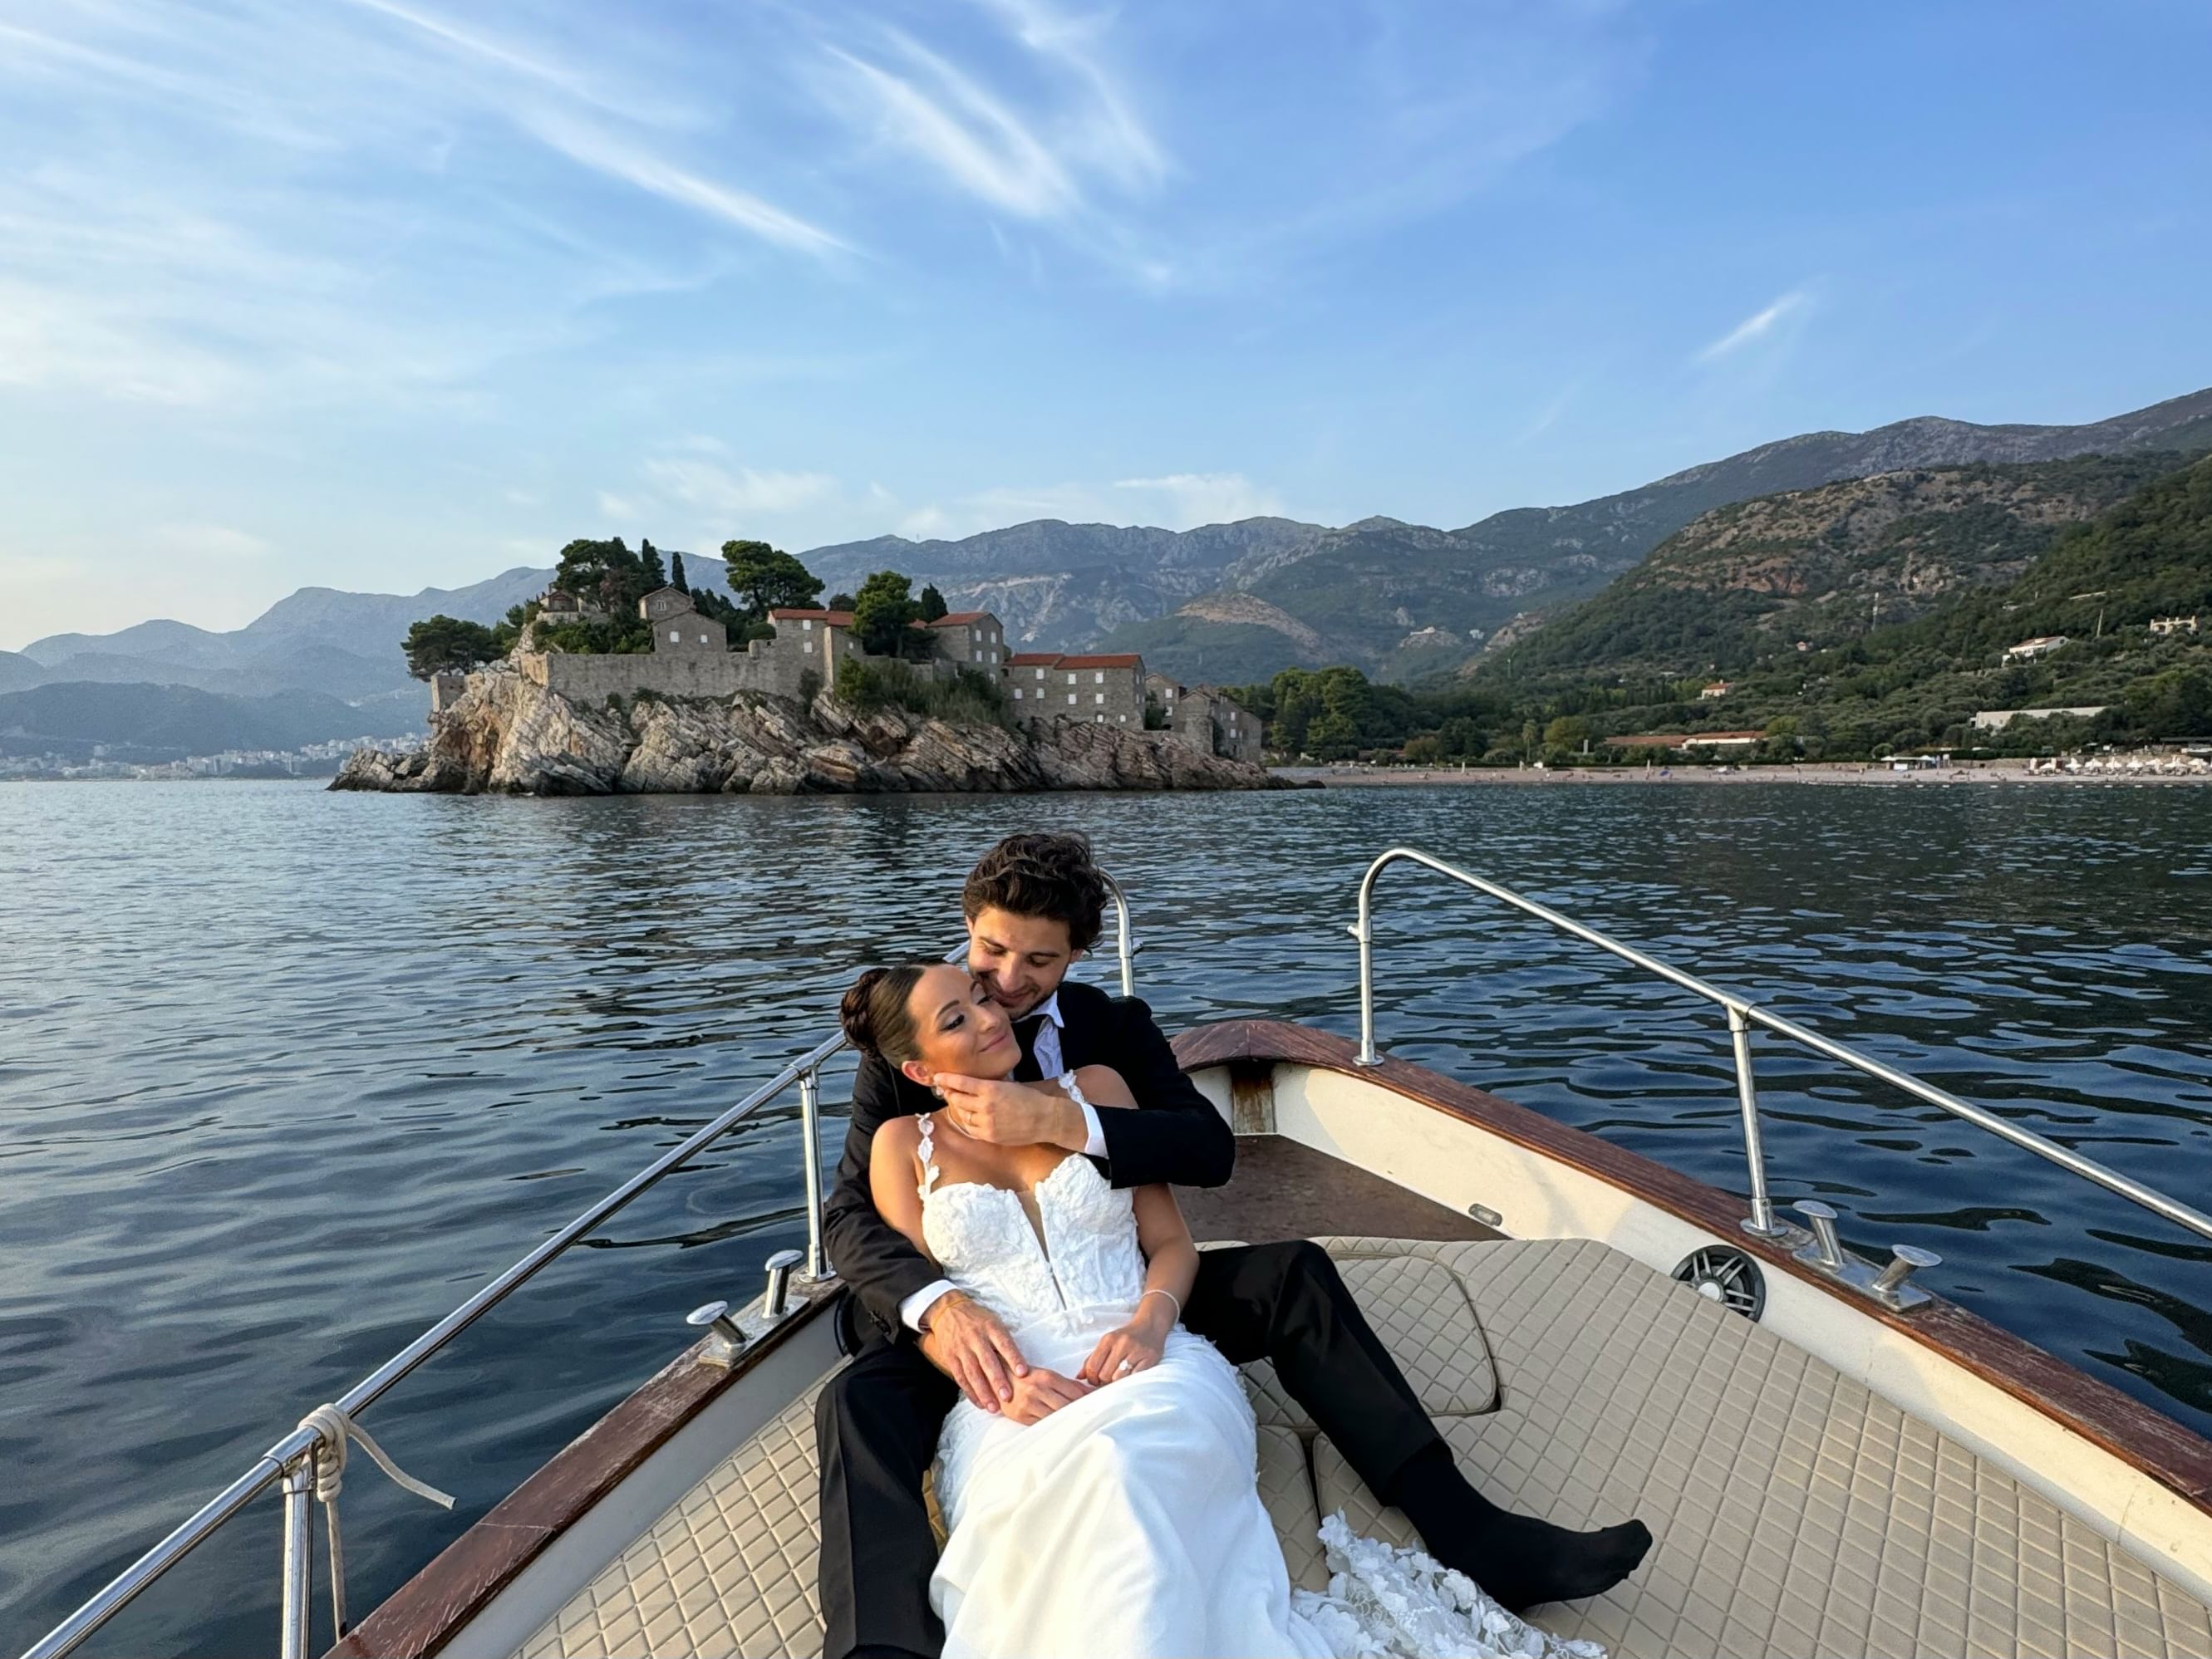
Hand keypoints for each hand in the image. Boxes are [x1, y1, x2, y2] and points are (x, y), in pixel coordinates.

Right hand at [918, 1291, 1028, 1411]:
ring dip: (983, 1392)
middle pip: (987, 1361)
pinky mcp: (950, 1357)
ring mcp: (961, 1348)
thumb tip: (1021, 1364)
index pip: (1004, 1343)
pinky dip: (970, 1392)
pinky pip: (960, 1377)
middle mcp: (975, 1337)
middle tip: (1007, 1397)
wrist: (947, 1310)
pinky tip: (979, 1403)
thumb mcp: (993, 1321)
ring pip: (972, 1373)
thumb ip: (1004, 1341)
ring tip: (993, 1408)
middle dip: (997, 1380)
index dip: (1014, 1358)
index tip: (1023, 1373)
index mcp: (990, 1327)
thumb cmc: (978, 1319)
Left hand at [934, 1074, 1082, 1148]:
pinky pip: (971, 1129)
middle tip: (946, 1090)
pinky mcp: (989, 1136)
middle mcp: (985, 1105)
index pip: (961, 1082)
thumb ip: (988, 1086)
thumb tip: (970, 1084)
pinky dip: (968, 1122)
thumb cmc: (1029, 1098)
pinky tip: (970, 1117)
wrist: (1045, 1118)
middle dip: (950, 1094)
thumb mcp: (1008, 1085)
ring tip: (958, 1103)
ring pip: (962, 1115)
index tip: (938, 1077)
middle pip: (957, 1099)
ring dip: (958, 1108)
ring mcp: (986, 1122)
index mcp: (990, 1088)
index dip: (947, 1079)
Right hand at [1000, 1367, 1093, 1425]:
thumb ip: (1069, 1384)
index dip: (1088, 1400)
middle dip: (1081, 1413)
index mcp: (1047, 1377)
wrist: (997, 1380)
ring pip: (1056, 1417)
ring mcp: (1029, 1405)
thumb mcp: (1047, 1375)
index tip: (1100, 1406)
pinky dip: (1054, 1427)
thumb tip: (1091, 1393)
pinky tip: (1062, 1429)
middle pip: (1067, 1406)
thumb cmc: (1026, 1377)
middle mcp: (1038, 1390)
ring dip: (1068, 1421)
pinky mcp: (1021, 1416)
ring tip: (1080, 1426)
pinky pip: (1042, 1424)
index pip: (1075, 1392)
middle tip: (1093, 1419)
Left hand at [1078, 1298, 1170, 1386]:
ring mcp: (1137, 1351)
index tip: (1095, 1381)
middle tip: (1108, 1380)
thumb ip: (1092, 1359)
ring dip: (1117, 1382)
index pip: (1093, 1366)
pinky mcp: (1150, 1358)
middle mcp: (1122, 1344)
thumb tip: (1079, 1376)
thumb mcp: (1107, 1343)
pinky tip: (1130, 1376)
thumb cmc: (1126, 1337)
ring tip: (1119, 1378)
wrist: (1150, 1326)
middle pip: (1105, 1375)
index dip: (1091, 1378)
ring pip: (1119, 1378)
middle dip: (1104, 1381)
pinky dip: (1130, 1380)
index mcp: (1108, 1340)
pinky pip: (1135, 1377)